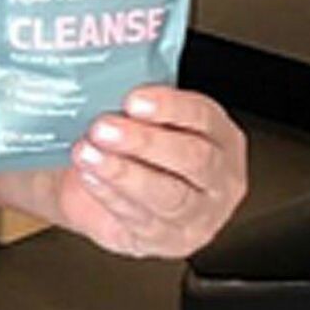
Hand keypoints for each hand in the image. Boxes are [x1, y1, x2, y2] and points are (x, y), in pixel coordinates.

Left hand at [57, 88, 247, 259]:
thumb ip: (138, 100)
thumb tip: (115, 68)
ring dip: (124, 172)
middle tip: (105, 128)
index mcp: (221, 137)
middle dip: (145, 142)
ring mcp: (198, 215)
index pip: (204, 118)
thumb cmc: (130, 148)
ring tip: (89, 153)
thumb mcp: (142, 117)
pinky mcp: (168, 241)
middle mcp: (219, 178)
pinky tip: (91, 177)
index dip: (170, 107)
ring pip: (168, 195)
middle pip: (192, 159)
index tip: (134, 99)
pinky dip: (111, 196)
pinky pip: (141, 219)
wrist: (101, 190)